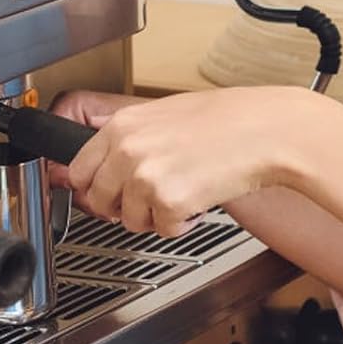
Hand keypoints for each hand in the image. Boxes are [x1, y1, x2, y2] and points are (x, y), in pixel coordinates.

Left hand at [65, 87, 299, 238]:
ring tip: (182, 192)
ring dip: (154, 216)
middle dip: (120, 207)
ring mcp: (145, 178)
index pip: (79, 170)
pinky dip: (180, 224)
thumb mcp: (162, 113)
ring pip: (129, 220)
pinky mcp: (169, 203)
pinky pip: (163, 230)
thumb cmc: (223, 120)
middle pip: (97, 200)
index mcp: (122, 126)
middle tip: (146, 200)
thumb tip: (108, 157)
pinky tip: (197, 201)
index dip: (94, 187)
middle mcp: (127, 151)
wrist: (262, 131)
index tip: (105, 193)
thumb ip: (130, 135)